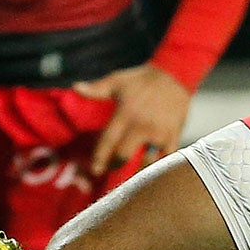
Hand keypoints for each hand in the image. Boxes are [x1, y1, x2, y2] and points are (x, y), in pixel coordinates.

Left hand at [74, 62, 191, 176]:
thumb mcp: (117, 81)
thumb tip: (75, 88)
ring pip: (146, 161)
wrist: (174, 75)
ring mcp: (159, 132)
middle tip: (109, 168)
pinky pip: (166, 158)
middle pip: (124, 155)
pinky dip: (159, 167)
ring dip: (137, 170)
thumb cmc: (141, 79)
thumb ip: (96, 89)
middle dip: (114, 165)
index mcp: (125, 113)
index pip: (108, 141)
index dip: (99, 158)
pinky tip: (151, 171)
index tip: (94, 169)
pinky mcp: (173, 135)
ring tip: (130, 174)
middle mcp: (141, 125)